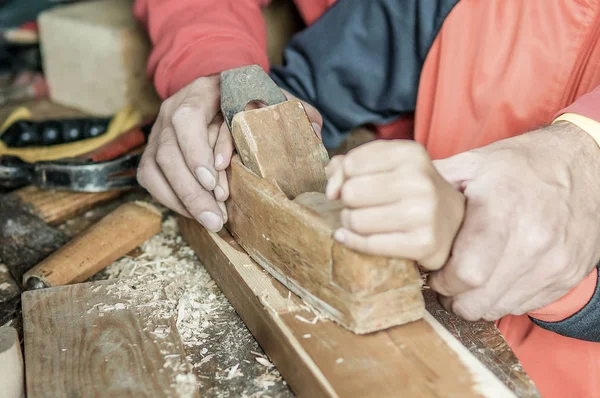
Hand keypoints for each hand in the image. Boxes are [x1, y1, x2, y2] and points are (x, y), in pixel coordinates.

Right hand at [137, 74, 322, 231]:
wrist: (216, 94)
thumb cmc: (244, 100)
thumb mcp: (267, 97)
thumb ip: (290, 110)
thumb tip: (315, 130)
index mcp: (199, 93)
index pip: (188, 119)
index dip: (198, 150)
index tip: (214, 179)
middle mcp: (171, 110)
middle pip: (168, 151)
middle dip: (192, 189)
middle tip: (217, 217)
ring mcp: (158, 133)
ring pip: (156, 168)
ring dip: (183, 199)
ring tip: (211, 222)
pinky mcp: (153, 153)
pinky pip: (151, 180)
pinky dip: (171, 200)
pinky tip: (194, 214)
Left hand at [325, 140, 464, 269]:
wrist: (452, 220)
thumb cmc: (410, 189)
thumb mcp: (387, 165)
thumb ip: (349, 165)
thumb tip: (331, 189)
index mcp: (410, 153)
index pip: (350, 164)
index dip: (341, 178)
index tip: (348, 186)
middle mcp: (419, 180)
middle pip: (351, 193)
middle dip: (347, 203)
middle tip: (359, 206)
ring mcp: (423, 213)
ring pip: (356, 220)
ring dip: (350, 224)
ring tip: (362, 221)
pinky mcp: (422, 243)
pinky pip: (369, 245)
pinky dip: (353, 242)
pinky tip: (350, 238)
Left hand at [428, 122, 599, 320]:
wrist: (586, 165)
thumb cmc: (522, 164)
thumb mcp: (474, 163)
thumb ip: (434, 186)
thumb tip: (396, 201)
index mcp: (502, 209)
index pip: (465, 272)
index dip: (441, 280)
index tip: (433, 273)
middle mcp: (534, 240)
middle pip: (479, 298)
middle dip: (453, 297)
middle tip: (444, 283)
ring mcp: (555, 262)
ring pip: (500, 307)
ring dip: (476, 301)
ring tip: (467, 282)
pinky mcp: (568, 275)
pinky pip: (524, 305)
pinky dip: (502, 298)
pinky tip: (495, 278)